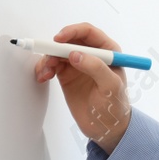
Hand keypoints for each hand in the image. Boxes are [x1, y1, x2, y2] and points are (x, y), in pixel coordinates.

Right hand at [32, 22, 131, 153]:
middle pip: (69, 40)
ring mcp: (78, 64)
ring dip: (48, 58)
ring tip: (46, 72)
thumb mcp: (110, 86)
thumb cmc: (115, 106)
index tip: (59, 39)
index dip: (72, 32)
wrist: (106, 128)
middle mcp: (92, 54)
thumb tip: (75, 54)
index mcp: (108, 51)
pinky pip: (52, 64)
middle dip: (56, 47)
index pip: (88, 33)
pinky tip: (43, 76)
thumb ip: (96, 68)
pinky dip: (45, 68)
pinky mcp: (67, 75)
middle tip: (49, 59)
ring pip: (58, 52)